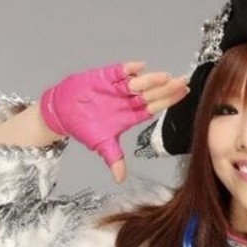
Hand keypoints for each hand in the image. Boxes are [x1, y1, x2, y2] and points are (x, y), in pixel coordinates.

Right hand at [39, 60, 187, 181]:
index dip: (168, 101)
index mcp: (130, 115)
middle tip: (182, 82)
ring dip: (150, 80)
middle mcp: (128, 100)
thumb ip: (113, 159)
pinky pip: (118, 72)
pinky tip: (139, 67)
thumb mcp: (101, 145)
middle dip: (166, 88)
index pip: (154, 107)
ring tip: (165, 77)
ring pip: (138, 83)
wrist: (64, 112)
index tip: (183, 94)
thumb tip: (119, 179)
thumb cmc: (85, 127)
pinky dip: (127, 69)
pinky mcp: (104, 78)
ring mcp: (118, 88)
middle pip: (151, 94)